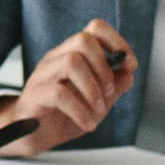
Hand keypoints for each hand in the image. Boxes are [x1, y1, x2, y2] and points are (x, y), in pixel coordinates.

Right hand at [0, 16, 137, 155]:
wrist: (34, 136)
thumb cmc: (64, 115)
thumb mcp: (97, 102)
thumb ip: (114, 87)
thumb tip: (129, 73)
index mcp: (72, 54)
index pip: (95, 28)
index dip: (117, 42)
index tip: (131, 65)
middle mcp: (56, 58)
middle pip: (83, 39)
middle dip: (104, 66)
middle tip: (109, 91)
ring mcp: (43, 74)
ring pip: (71, 61)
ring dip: (93, 88)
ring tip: (98, 109)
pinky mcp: (35, 95)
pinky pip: (59, 94)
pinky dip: (80, 111)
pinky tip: (87, 124)